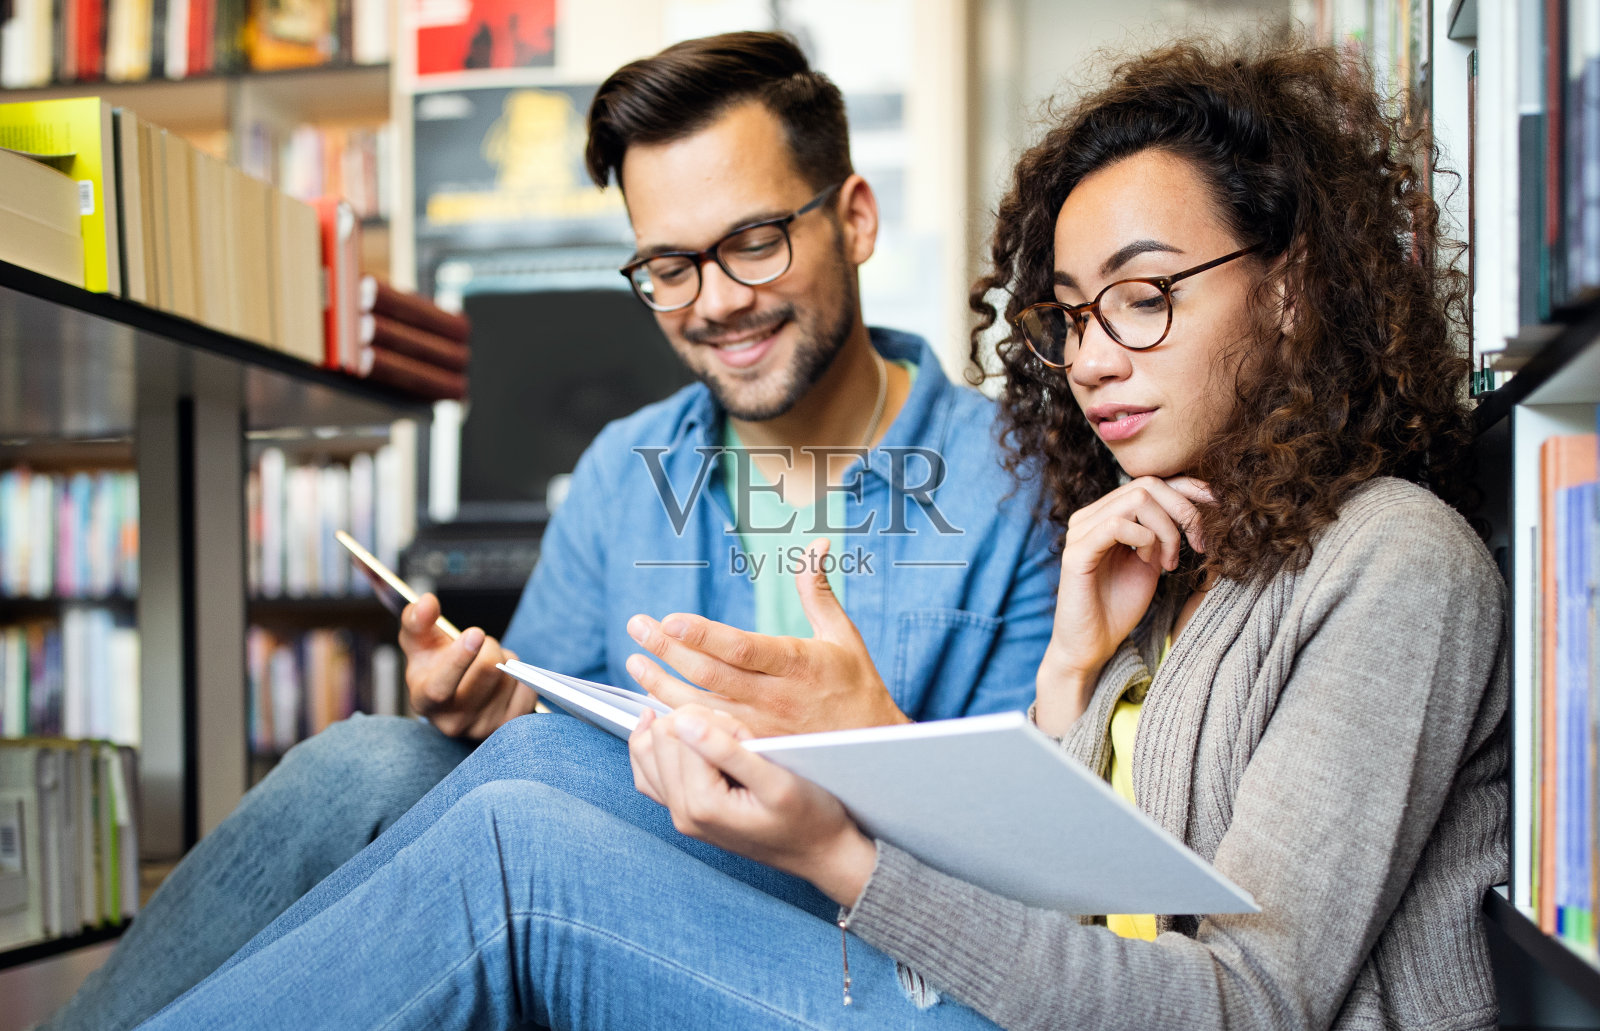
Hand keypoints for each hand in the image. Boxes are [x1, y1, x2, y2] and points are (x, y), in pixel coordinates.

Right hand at [398, 592, 535, 738]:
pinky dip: (522, 675)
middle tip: (482, 642)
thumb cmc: (433, 662)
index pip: (440, 688)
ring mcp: (482, 728)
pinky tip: (506, 677)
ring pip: (509, 678)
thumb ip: (417, 619)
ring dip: (505, 660)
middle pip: (486, 672)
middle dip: (489, 646)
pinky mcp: (509, 726)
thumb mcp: (418, 640)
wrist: (456, 693)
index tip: (475, 632)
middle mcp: (452, 722)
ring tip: (490, 664)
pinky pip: (528, 690)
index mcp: (424, 701)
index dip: (459, 660)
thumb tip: (426, 603)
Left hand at [623, 539, 910, 735]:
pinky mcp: (753, 749)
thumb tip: (817, 545)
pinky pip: (707, 736)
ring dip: (661, 685)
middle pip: (711, 673)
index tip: (669, 619)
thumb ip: (817, 591)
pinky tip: (652, 708)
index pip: (742, 648)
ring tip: (633, 662)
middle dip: (668, 650)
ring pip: (701, 707)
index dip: (703, 635)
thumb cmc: (856, 685)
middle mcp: (775, 697)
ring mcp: (761, 727)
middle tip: (636, 626)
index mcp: (796, 663)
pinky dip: (677, 722)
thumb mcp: (842, 635)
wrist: (871, 748)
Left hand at [628, 704, 877, 905]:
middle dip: (698, 724)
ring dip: (679, 732)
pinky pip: (649, 775)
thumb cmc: (809, 819)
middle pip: (662, 737)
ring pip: (647, 752)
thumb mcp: (776, 780)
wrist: (821, 853)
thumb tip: (684, 721)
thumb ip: (727, 750)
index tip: (748, 734)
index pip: (684, 732)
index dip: (718, 721)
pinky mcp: (684, 813)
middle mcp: (682, 813)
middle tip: (739, 737)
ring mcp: (680, 815)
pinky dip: (655, 750)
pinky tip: (671, 735)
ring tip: (715, 734)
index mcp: (702, 804)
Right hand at [1034, 476, 1209, 734]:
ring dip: (1166, 530)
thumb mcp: (1152, 562)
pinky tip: (1150, 562)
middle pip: (1147, 485)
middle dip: (1184, 511)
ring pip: (1136, 500)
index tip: (1217, 505)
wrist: (1092, 646)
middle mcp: (1090, 516)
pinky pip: (1117, 525)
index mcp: (1106, 514)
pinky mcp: (1076, 552)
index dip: (1187, 487)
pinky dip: (1145, 539)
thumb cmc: (1120, 607)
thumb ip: (1164, 533)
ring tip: (1169, 562)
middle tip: (1199, 544)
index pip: (1150, 482)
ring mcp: (1080, 531)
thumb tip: (1194, 507)